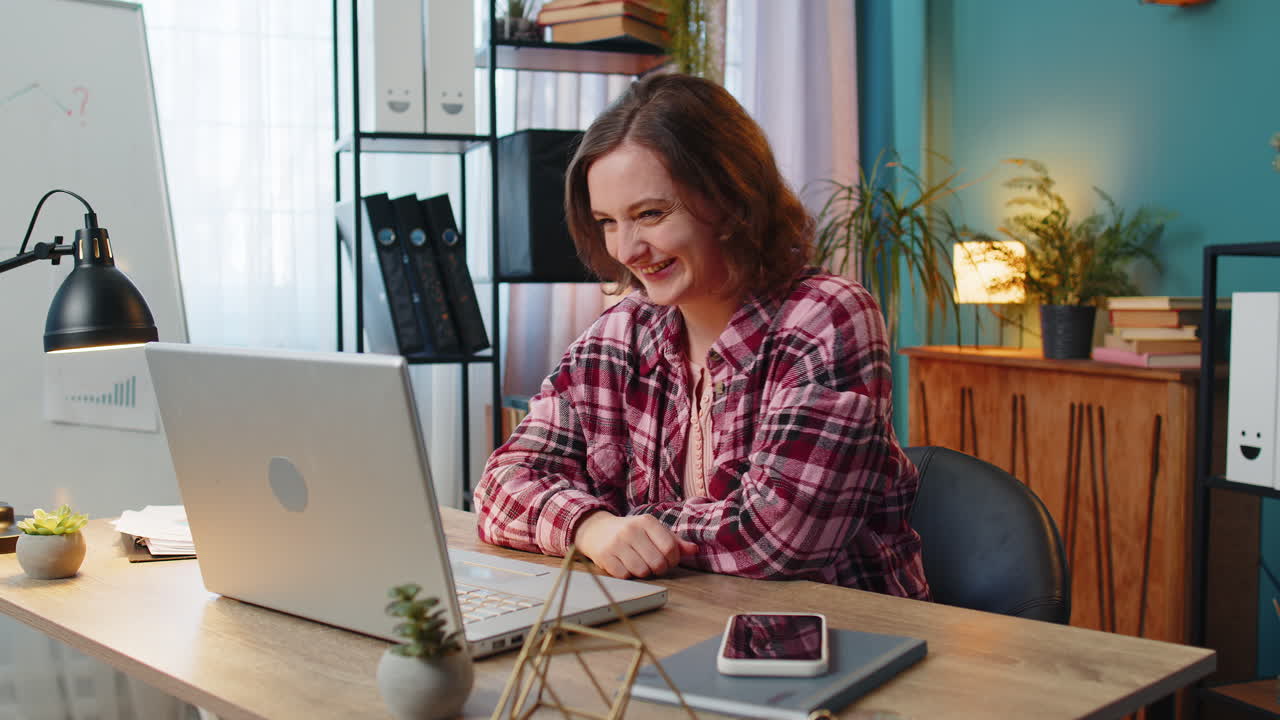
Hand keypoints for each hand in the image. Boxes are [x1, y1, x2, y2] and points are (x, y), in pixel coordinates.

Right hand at [573, 511, 697, 578]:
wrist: (596, 530)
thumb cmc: (630, 532)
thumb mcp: (652, 531)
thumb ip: (674, 540)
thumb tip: (694, 550)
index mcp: (646, 521)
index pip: (670, 548)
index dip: (673, 560)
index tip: (668, 560)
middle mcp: (631, 530)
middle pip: (658, 563)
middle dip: (659, 568)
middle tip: (653, 565)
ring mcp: (617, 543)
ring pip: (642, 571)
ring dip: (644, 573)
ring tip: (639, 564)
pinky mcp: (605, 557)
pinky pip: (626, 576)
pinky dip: (628, 575)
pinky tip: (625, 565)